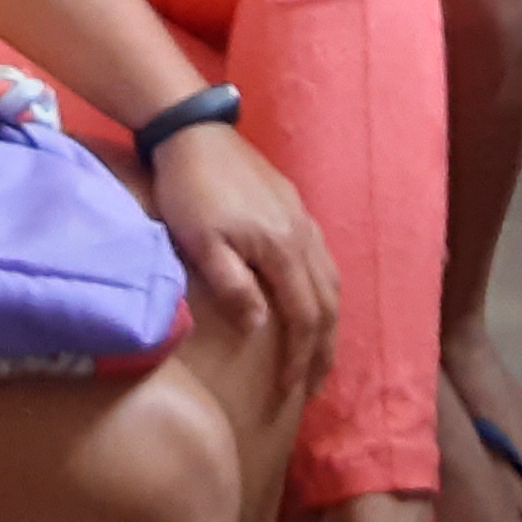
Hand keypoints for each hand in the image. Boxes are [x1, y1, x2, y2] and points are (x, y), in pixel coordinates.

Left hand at [142, 121, 335, 403]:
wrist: (192, 131)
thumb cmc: (190, 190)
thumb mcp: (201, 244)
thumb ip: (233, 286)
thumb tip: (260, 326)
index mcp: (283, 249)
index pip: (305, 317)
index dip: (301, 357)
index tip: (291, 390)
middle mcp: (304, 235)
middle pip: (328, 302)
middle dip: (324, 347)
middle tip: (315, 385)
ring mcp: (302, 217)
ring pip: (331, 278)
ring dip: (329, 320)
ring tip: (319, 350)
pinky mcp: (293, 203)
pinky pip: (323, 256)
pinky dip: (325, 288)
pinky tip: (312, 296)